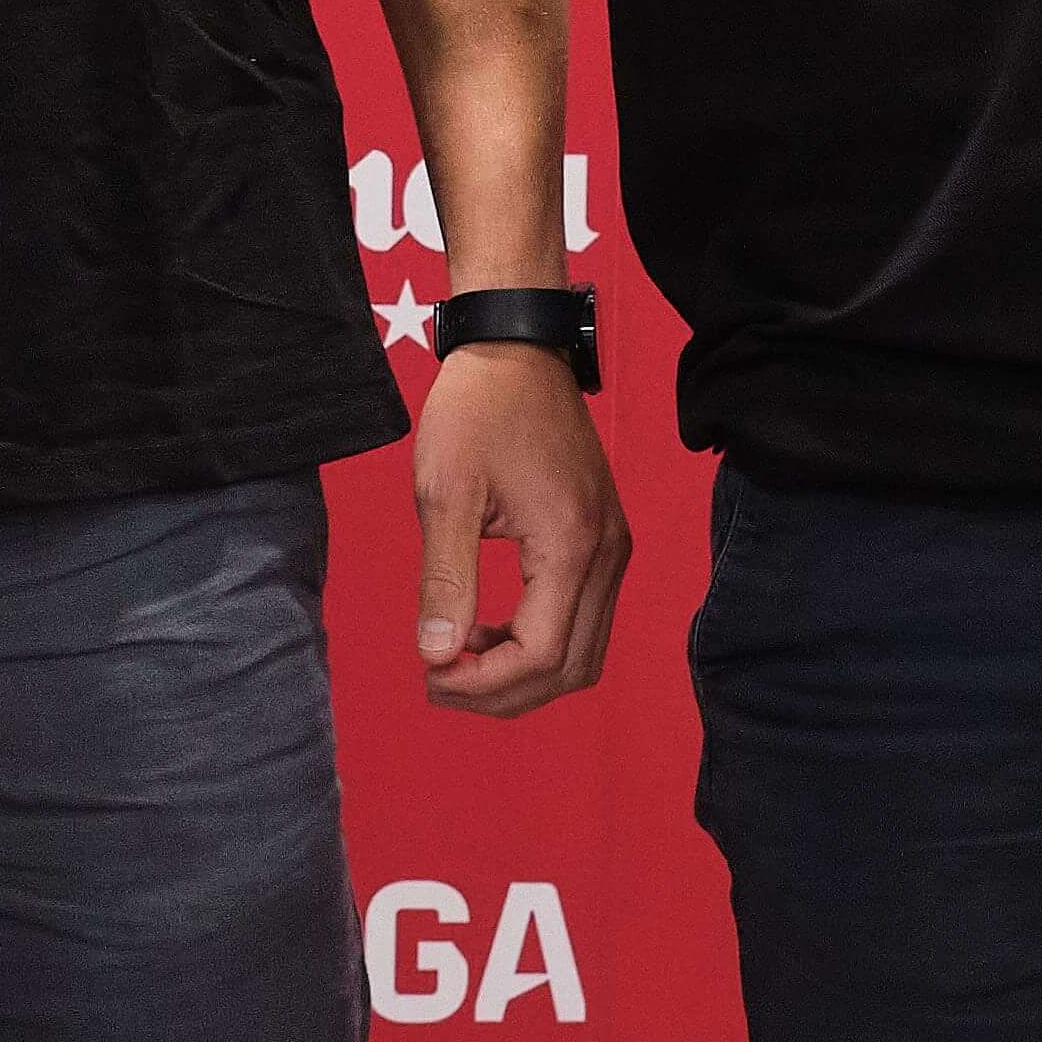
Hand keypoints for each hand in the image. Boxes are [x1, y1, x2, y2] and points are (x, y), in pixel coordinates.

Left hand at [411, 338, 627, 714]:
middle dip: (503, 691)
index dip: (485, 683)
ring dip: (523, 672)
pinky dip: (539, 641)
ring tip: (456, 658)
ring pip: (584, 651)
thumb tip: (436, 655)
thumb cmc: (476, 412)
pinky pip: (583, 618)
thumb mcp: (444, 494)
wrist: (516, 350)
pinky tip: (485, 627)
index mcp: (572, 545)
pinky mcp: (603, 540)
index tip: (429, 675)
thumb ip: (444, 580)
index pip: (542, 654)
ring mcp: (613, 548)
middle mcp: (608, 555)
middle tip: (437, 681)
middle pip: (571, 668)